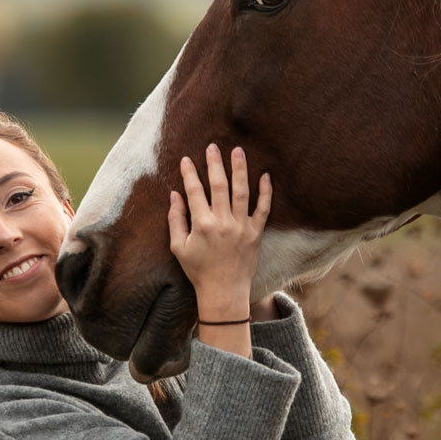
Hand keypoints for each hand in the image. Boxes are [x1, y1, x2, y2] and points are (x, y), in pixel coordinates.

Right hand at [167, 143, 272, 316]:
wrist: (224, 292)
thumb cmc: (198, 270)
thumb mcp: (178, 247)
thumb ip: (176, 219)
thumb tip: (175, 194)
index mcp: (202, 225)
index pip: (194, 192)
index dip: (189, 174)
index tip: (185, 159)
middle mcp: (223, 223)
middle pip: (218, 186)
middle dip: (214, 164)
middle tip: (212, 146)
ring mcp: (242, 227)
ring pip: (241, 192)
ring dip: (239, 169)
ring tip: (237, 151)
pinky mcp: (256, 233)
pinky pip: (263, 209)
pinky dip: (266, 192)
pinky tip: (265, 175)